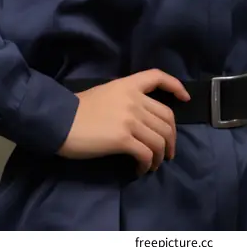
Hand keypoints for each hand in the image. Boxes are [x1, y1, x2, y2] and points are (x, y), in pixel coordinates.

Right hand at [57, 69, 189, 174]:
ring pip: (160, 139)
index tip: (185, 98)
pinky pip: (146, 154)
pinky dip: (147, 164)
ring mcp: (130, 119)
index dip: (176, 86)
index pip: (158, 76)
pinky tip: (140, 169)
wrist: (61, 120)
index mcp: (128, 84)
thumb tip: (141, 118)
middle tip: (168, 152)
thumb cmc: (78, 108)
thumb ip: (126, 99)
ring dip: (161, 155)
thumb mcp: (106, 93)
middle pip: (166, 117)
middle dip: (172, 138)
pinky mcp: (123, 139)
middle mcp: (133, 99)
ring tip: (153, 165)